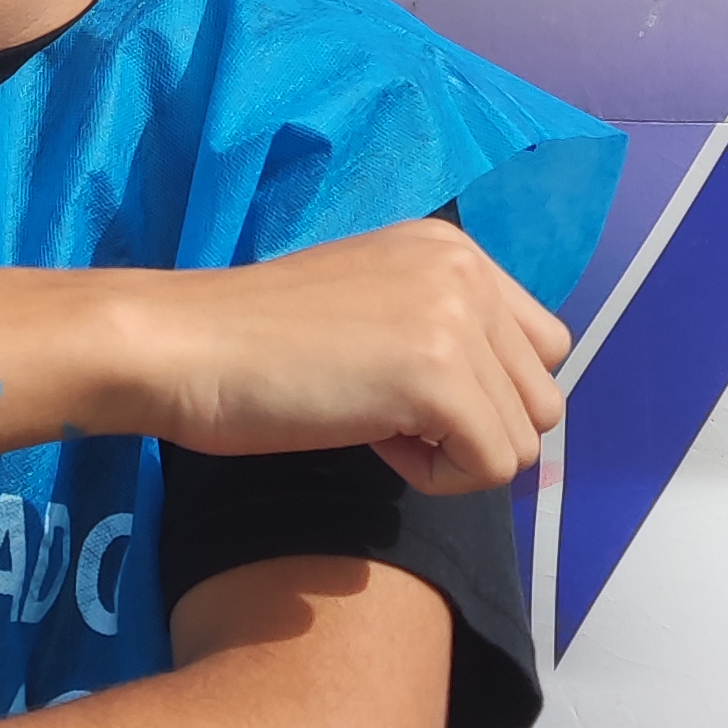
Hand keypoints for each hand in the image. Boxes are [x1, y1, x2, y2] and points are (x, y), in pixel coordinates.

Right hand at [157, 220, 569, 494]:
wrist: (185, 347)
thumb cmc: (254, 342)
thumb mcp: (370, 304)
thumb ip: (440, 325)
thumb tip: (497, 399)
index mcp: (452, 247)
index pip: (540, 344)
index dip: (485, 391)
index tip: (404, 390)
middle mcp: (466, 270)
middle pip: (543, 395)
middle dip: (476, 427)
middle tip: (390, 417)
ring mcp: (455, 319)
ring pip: (524, 437)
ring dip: (457, 456)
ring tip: (379, 428)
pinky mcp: (437, 377)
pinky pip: (491, 465)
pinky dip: (439, 479)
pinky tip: (375, 444)